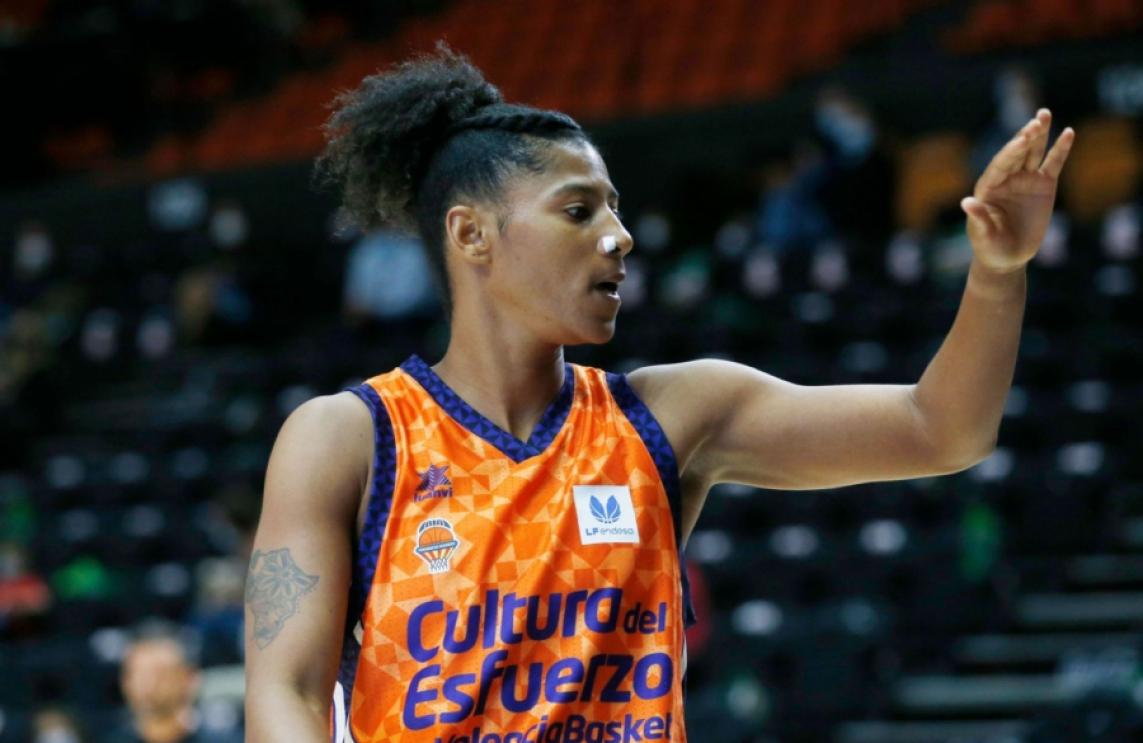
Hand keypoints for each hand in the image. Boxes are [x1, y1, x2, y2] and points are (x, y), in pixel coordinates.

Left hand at [962, 109, 1074, 273]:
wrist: (1007, 257)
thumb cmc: (990, 247)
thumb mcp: (983, 235)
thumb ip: (978, 218)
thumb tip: (966, 202)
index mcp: (988, 186)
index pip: (1000, 164)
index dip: (1010, 152)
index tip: (1022, 139)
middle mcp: (1006, 178)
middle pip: (1016, 153)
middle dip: (1026, 137)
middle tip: (1036, 121)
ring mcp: (1025, 179)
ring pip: (1033, 152)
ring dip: (1039, 134)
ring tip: (1044, 114)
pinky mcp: (1043, 185)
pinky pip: (1052, 164)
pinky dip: (1060, 150)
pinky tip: (1068, 133)